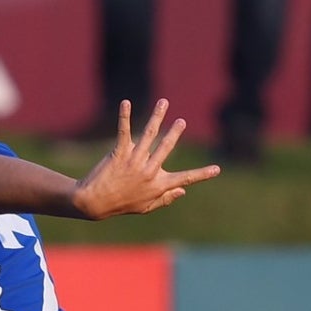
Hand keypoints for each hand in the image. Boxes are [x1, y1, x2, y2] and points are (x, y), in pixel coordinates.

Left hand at [71, 99, 218, 218]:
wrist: (94, 202)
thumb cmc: (121, 205)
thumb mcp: (146, 207)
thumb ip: (165, 199)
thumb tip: (183, 191)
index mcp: (158, 185)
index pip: (185, 178)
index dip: (202, 174)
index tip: (217, 169)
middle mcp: (149, 170)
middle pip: (166, 147)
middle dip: (175, 133)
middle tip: (181, 122)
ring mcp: (134, 160)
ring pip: (149, 134)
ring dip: (157, 117)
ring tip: (164, 103)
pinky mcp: (119, 153)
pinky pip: (123, 131)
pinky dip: (124, 116)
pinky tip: (126, 102)